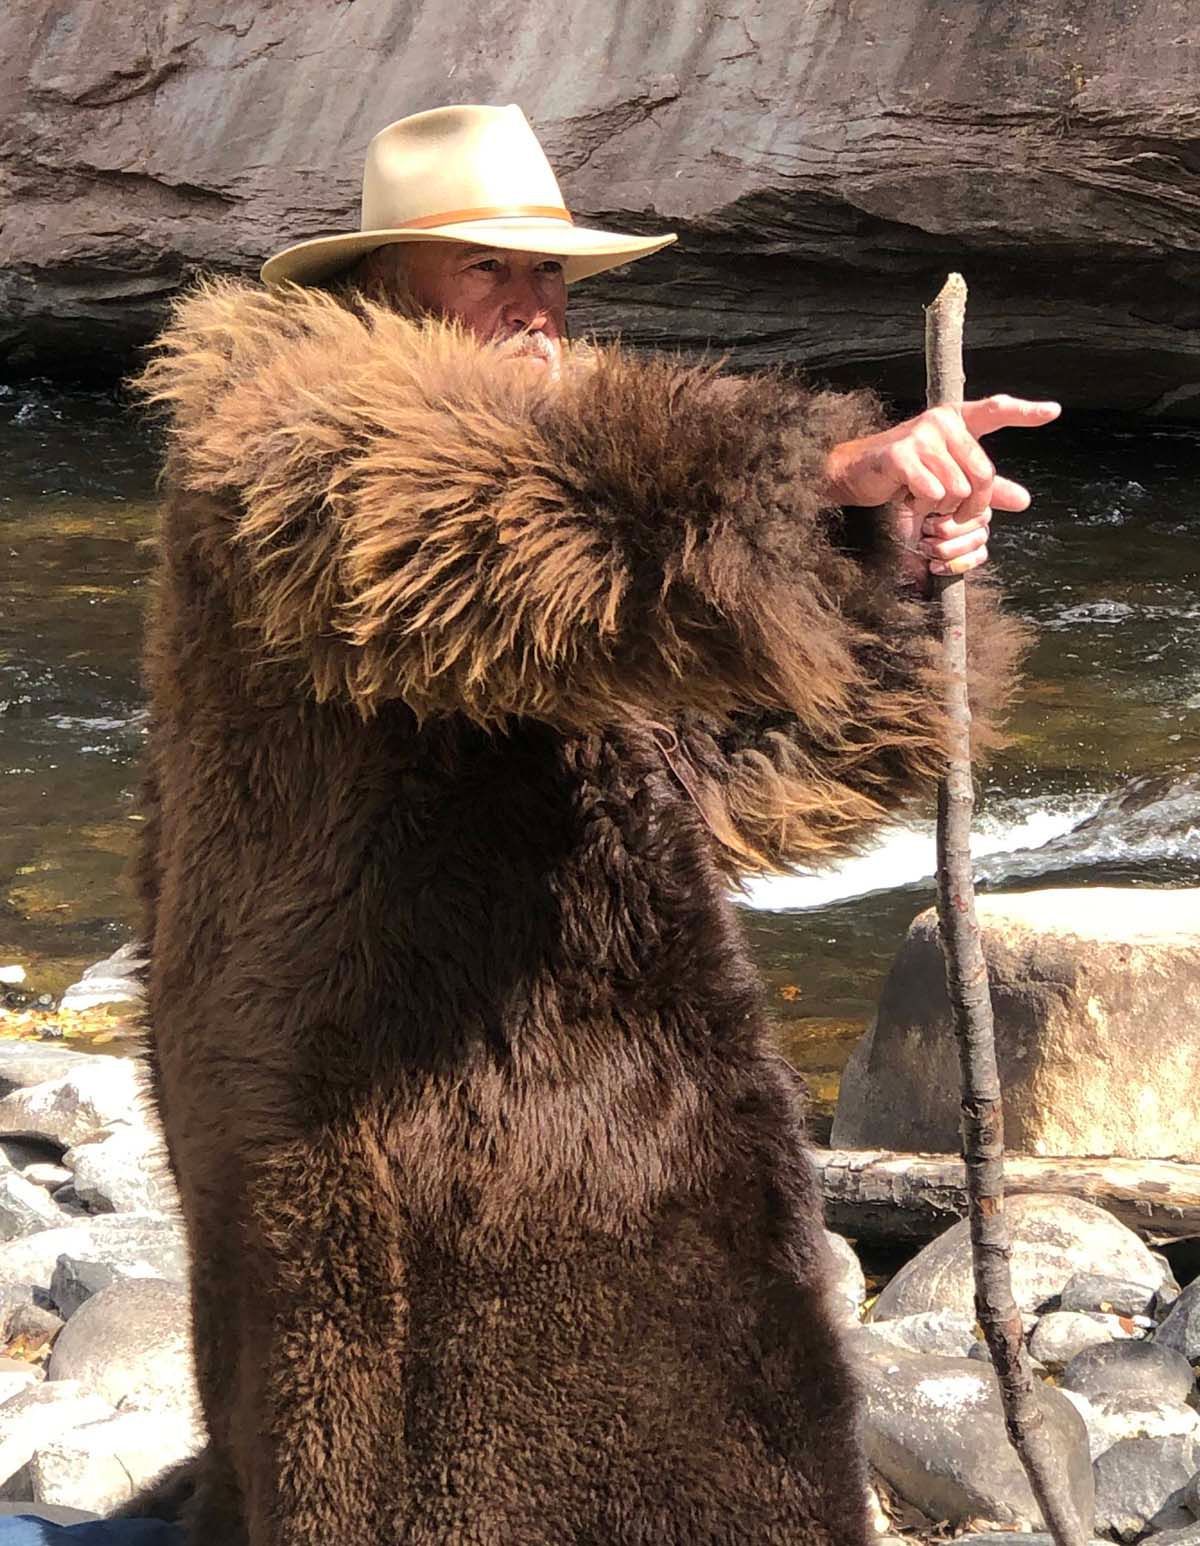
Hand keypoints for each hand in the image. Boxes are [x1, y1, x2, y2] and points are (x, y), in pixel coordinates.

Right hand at [825, 395, 1060, 576]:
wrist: (856, 475)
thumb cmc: (905, 476)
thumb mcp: (951, 480)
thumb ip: (988, 490)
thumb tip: (1024, 501)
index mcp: (958, 421)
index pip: (996, 410)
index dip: (1025, 412)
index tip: (1053, 412)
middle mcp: (942, 421)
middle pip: (983, 473)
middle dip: (971, 504)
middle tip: (951, 513)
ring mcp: (921, 434)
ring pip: (958, 488)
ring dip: (941, 507)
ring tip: (922, 500)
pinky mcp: (901, 453)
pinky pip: (934, 491)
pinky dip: (924, 505)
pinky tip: (908, 498)